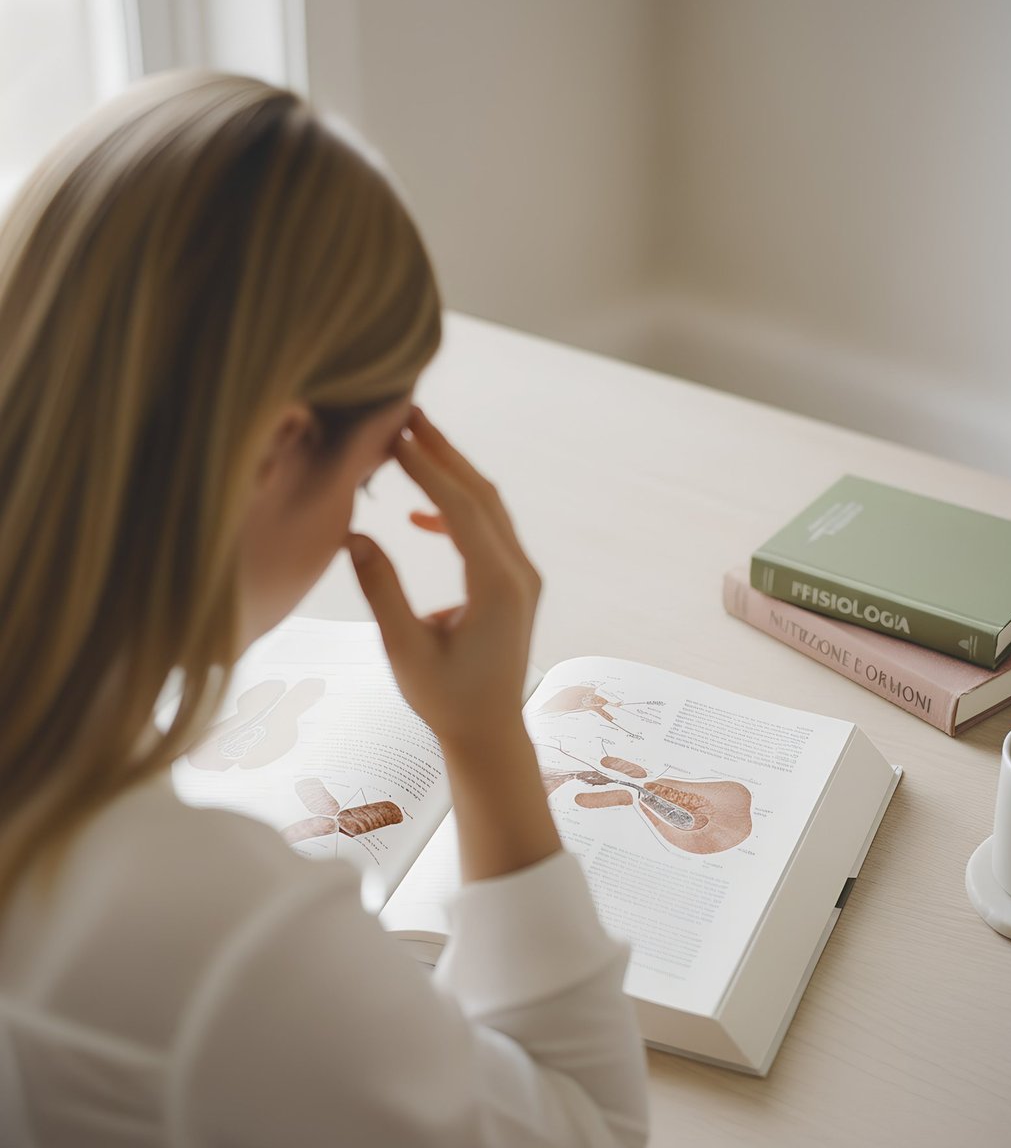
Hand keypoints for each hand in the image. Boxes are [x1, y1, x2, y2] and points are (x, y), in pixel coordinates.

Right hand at [348, 406, 541, 747]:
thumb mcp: (404, 649)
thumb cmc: (444, 700)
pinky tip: (419, 518)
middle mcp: (519, 573)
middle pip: (482, 494)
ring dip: (452, 473)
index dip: (426, 467)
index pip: (460, 508)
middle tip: (406, 414)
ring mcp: (523, 576)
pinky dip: (456, 511)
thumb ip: (382, 590)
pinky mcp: (516, 584)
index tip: (394, 435)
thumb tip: (352, 536)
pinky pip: (489, 530)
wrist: (488, 733)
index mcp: (498, 586)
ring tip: (412, 442)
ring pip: (490, 507)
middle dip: (443, 453)